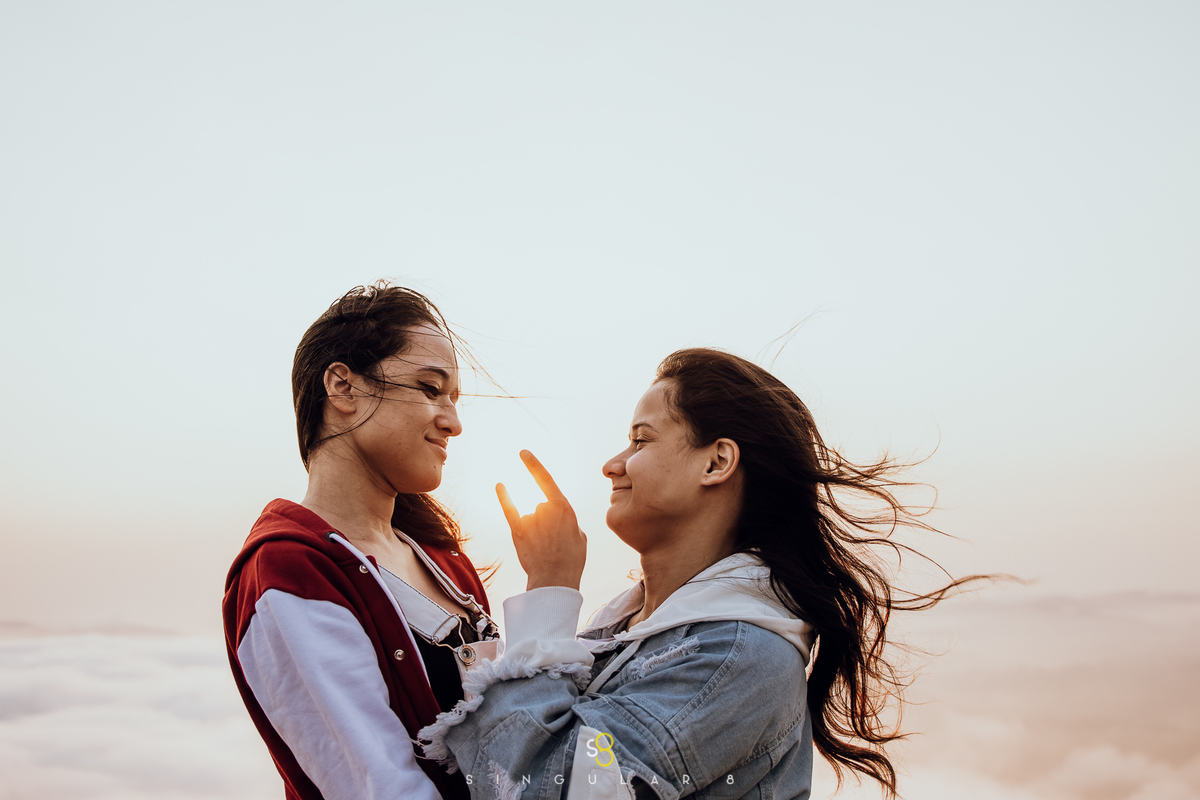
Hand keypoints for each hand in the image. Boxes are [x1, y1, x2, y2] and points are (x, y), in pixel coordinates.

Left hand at [496, 450, 586, 590]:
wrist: (555, 579)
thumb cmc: (571, 559)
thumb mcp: (580, 536)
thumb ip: (569, 521)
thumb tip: (560, 518)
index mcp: (564, 508)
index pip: (546, 480)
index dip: (533, 465)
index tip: (523, 453)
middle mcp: (546, 508)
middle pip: (542, 507)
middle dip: (547, 523)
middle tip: (554, 543)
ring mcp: (531, 518)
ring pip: (531, 516)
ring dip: (536, 529)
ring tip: (543, 549)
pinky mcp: (518, 530)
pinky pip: (509, 509)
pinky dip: (504, 497)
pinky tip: (500, 485)